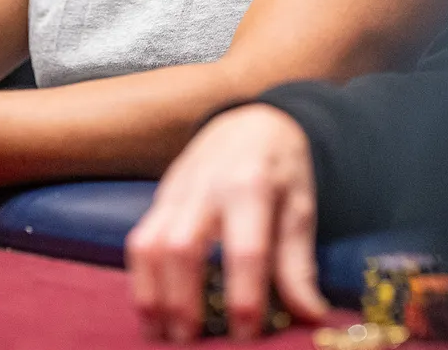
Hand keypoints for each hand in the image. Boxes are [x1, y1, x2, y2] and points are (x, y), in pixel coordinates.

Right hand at [127, 105, 327, 342]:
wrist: (252, 120)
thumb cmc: (281, 169)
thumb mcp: (300, 209)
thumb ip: (298, 265)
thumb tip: (310, 317)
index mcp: (251, 185)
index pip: (245, 249)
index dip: (244, 295)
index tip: (246, 332)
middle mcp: (207, 186)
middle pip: (182, 247)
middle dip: (183, 300)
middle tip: (191, 341)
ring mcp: (176, 190)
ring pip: (149, 243)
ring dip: (152, 293)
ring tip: (162, 333)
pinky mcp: (159, 198)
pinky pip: (138, 240)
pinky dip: (140, 278)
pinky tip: (152, 308)